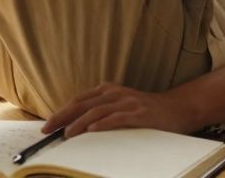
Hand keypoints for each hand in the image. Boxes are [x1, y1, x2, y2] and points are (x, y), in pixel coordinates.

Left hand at [41, 82, 195, 137]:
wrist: (177, 108)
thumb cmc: (146, 111)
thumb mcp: (121, 105)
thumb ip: (102, 110)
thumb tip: (77, 126)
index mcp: (108, 91)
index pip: (78, 101)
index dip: (61, 112)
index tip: (47, 125)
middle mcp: (115, 94)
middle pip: (83, 104)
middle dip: (62, 117)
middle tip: (47, 129)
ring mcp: (127, 102)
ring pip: (97, 111)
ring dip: (80, 123)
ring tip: (67, 134)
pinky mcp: (139, 113)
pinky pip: (118, 118)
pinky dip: (103, 123)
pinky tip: (92, 130)